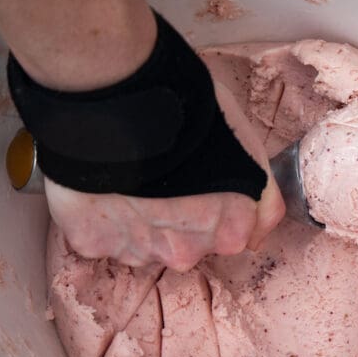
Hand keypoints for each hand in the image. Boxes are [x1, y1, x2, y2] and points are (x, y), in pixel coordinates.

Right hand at [44, 80, 285, 271]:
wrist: (128, 104)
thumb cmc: (196, 117)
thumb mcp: (252, 151)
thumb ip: (264, 201)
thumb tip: (257, 239)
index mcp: (231, 232)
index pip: (228, 233)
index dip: (214, 205)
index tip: (199, 181)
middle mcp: (187, 252)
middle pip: (184, 243)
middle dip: (176, 218)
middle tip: (164, 177)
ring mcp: (139, 251)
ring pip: (141, 242)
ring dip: (137, 218)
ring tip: (131, 177)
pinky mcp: (93, 243)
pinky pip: (99, 237)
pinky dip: (100, 218)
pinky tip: (102, 186)